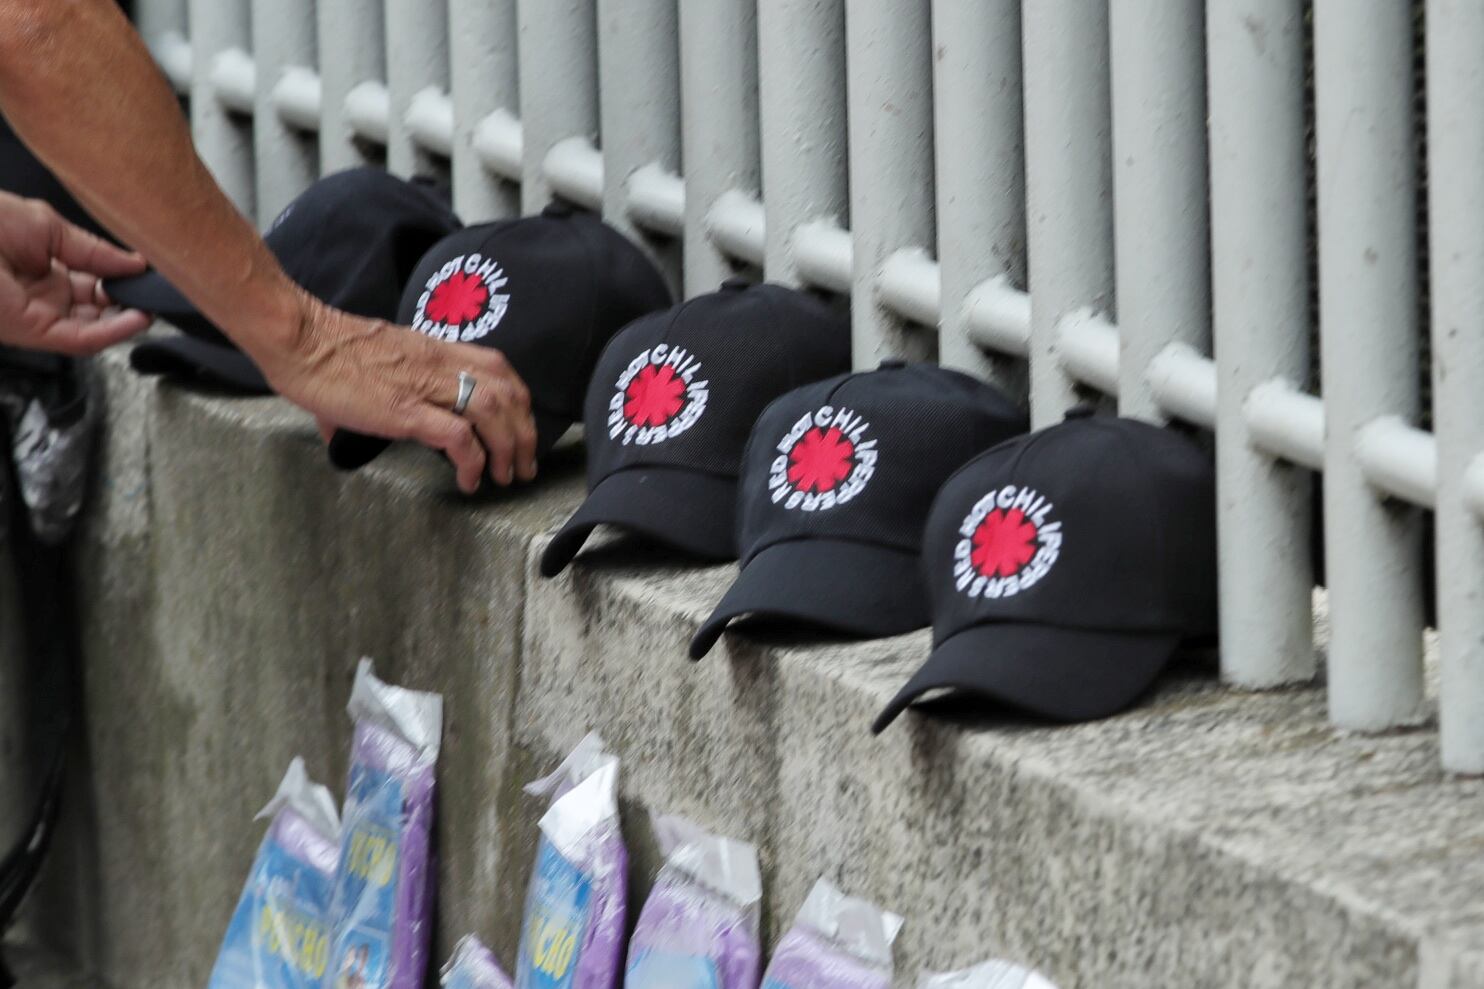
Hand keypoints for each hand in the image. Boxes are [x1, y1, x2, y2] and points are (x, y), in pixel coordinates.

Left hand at [0, 191, 149, 354]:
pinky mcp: (34, 332)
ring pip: (94, 328)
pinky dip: (113, 332)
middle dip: (129, 302)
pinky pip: (82, 339)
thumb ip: (94, 250)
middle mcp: (42, 296)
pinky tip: (138, 318)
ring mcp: (38, 316)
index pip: (93, 282)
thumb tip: (135, 262)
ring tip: (154, 306)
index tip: (147, 275)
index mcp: (42, 268)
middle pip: (98, 309)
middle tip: (156, 293)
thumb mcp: (48, 227)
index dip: (122, 281)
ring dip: (127, 321)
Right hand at [256, 289, 538, 494]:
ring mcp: (424, 386)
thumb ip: (367, 393)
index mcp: (434, 351)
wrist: (297, 337)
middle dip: (526, 432)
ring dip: (509, 449)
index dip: (519, 400)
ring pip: (494, 412)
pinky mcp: (405, 410)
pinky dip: (474, 462)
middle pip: (508, 392)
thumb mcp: (367, 364)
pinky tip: (470, 480)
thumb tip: (335, 429)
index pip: (499, 367)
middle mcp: (439, 364)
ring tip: (508, 477)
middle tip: (526, 464)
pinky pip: (458, 437)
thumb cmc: (321, 349)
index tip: (521, 427)